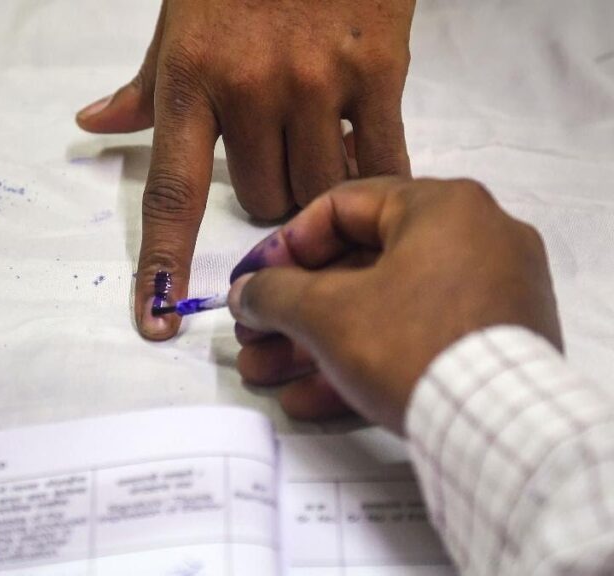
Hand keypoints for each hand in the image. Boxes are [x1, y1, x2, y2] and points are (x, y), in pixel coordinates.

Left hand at [76, 0, 415, 339]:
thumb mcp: (177, 23)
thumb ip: (145, 86)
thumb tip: (93, 124)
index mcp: (190, 80)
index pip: (170, 195)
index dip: (161, 265)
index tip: (155, 320)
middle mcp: (249, 88)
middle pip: (261, 204)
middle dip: (267, 197)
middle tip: (277, 153)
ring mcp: (315, 81)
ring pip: (315, 193)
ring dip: (316, 187)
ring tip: (319, 141)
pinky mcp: (378, 69)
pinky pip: (379, 161)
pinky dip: (374, 173)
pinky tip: (369, 154)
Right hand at [228, 178, 561, 433]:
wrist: (500, 430)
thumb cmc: (410, 344)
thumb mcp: (326, 313)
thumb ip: (274, 293)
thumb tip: (244, 292)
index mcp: (442, 207)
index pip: (341, 207)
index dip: (282, 247)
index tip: (251, 283)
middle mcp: (474, 240)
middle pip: (358, 268)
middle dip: (294, 311)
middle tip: (252, 337)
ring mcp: (490, 295)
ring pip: (381, 312)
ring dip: (316, 344)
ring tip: (265, 376)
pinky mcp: (493, 346)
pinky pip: (415, 341)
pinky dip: (363, 364)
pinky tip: (307, 400)